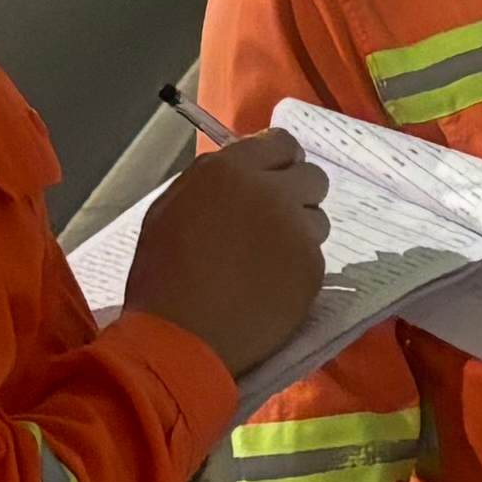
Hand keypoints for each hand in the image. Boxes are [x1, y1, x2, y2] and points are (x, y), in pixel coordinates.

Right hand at [125, 127, 328, 375]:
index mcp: (229, 170)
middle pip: (312, 177)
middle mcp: (270, 192)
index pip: (282, 143)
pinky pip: (315, 258)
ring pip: (318, 219)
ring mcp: (296, 231)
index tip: (272, 181)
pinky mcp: (312, 268)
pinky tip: (270, 289)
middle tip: (273, 222)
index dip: (279, 162)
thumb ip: (214, 182)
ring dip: (299, 233)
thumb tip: (244, 173)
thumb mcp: (171, 209)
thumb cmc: (163, 275)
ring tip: (266, 262)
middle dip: (297, 195)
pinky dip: (298, 270)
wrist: (181, 338)